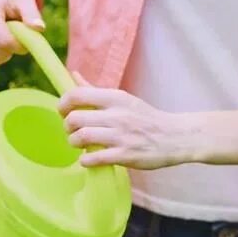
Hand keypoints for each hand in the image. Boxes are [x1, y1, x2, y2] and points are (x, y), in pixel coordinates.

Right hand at [0, 0, 44, 65]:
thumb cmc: (10, 3)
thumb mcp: (24, 1)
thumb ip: (32, 13)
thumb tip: (39, 28)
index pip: (4, 41)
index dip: (19, 45)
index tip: (23, 38)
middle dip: (12, 49)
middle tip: (14, 37)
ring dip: (4, 54)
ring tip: (3, 36)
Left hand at [58, 77, 194, 169]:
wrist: (174, 138)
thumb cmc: (147, 119)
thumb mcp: (124, 100)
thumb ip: (96, 90)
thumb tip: (74, 75)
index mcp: (115, 98)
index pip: (77, 95)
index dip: (63, 104)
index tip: (63, 112)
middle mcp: (117, 115)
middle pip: (75, 119)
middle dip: (68, 128)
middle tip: (72, 132)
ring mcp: (121, 136)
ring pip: (82, 138)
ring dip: (74, 143)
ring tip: (79, 145)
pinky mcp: (125, 155)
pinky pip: (94, 158)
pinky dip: (85, 160)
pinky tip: (88, 159)